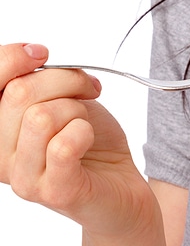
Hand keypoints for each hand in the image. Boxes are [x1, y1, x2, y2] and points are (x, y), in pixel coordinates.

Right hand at [0, 42, 152, 238]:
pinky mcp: (54, 192)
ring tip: (84, 121)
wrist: (121, 185)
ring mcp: (24, 179)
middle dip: (65, 79)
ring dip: (76, 108)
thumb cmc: (87, 139)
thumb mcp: (60, 98)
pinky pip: (63, 146)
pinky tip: (87, 139)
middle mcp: (0, 157)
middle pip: (19, 93)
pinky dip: (84, 131)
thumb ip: (35, 81)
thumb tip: (32, 54)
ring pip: (40, 116)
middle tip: (87, 87)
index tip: (41, 53)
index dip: (11, 58)